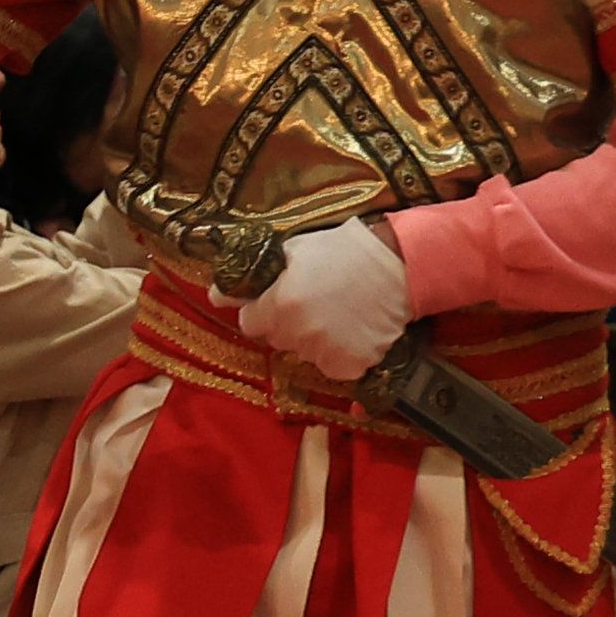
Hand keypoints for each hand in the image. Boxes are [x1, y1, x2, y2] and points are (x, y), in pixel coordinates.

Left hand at [244, 219, 413, 381]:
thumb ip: (255, 277)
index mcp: (281, 305)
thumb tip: (217, 295)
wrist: (398, 265)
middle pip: (278, 339)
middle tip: (314, 301)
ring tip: (339, 312)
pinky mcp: (351, 366)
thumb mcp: (294, 251)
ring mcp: (326, 353)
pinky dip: (340, 352)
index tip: (277, 301)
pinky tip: (354, 329)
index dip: (262, 311)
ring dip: (315, 339)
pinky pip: (333, 365)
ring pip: (306, 353)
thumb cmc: (344, 250)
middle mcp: (299, 334)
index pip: (249, 324)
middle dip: (288, 324)